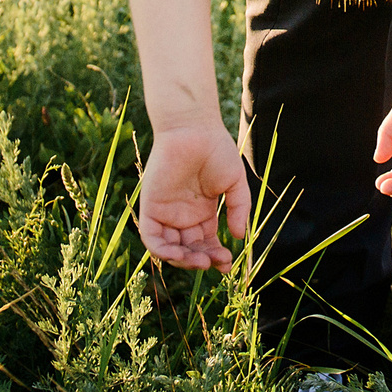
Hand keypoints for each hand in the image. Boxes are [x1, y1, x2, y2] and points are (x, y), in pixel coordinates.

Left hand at [137, 124, 250, 269]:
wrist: (194, 128)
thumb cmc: (216, 150)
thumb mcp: (235, 184)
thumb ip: (239, 209)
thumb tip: (240, 237)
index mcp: (201, 212)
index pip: (206, 243)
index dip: (215, 256)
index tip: (228, 263)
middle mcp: (182, 215)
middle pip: (189, 249)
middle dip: (202, 260)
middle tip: (216, 262)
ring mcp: (166, 212)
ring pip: (169, 249)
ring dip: (183, 261)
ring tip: (200, 260)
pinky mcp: (151, 206)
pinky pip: (152, 237)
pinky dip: (162, 251)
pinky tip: (179, 255)